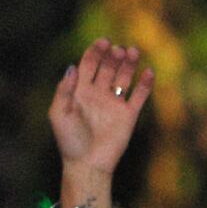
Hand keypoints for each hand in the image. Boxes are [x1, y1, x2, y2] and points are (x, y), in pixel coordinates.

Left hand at [49, 40, 148, 189]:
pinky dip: (146, 83)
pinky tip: (148, 71)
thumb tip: (72, 66)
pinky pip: (140, 95)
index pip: (89, 63)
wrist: (87, 165)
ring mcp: (114, 103)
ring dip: (129, 63)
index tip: (103, 42)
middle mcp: (99, 93)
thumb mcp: (58, 114)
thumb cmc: (70, 142)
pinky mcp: (128, 115)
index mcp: (81, 90)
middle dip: (113, 56)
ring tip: (132, 52)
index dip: (96, 51)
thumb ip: (64, 90)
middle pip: (108, 66)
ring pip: (125, 76)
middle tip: (117, 51)